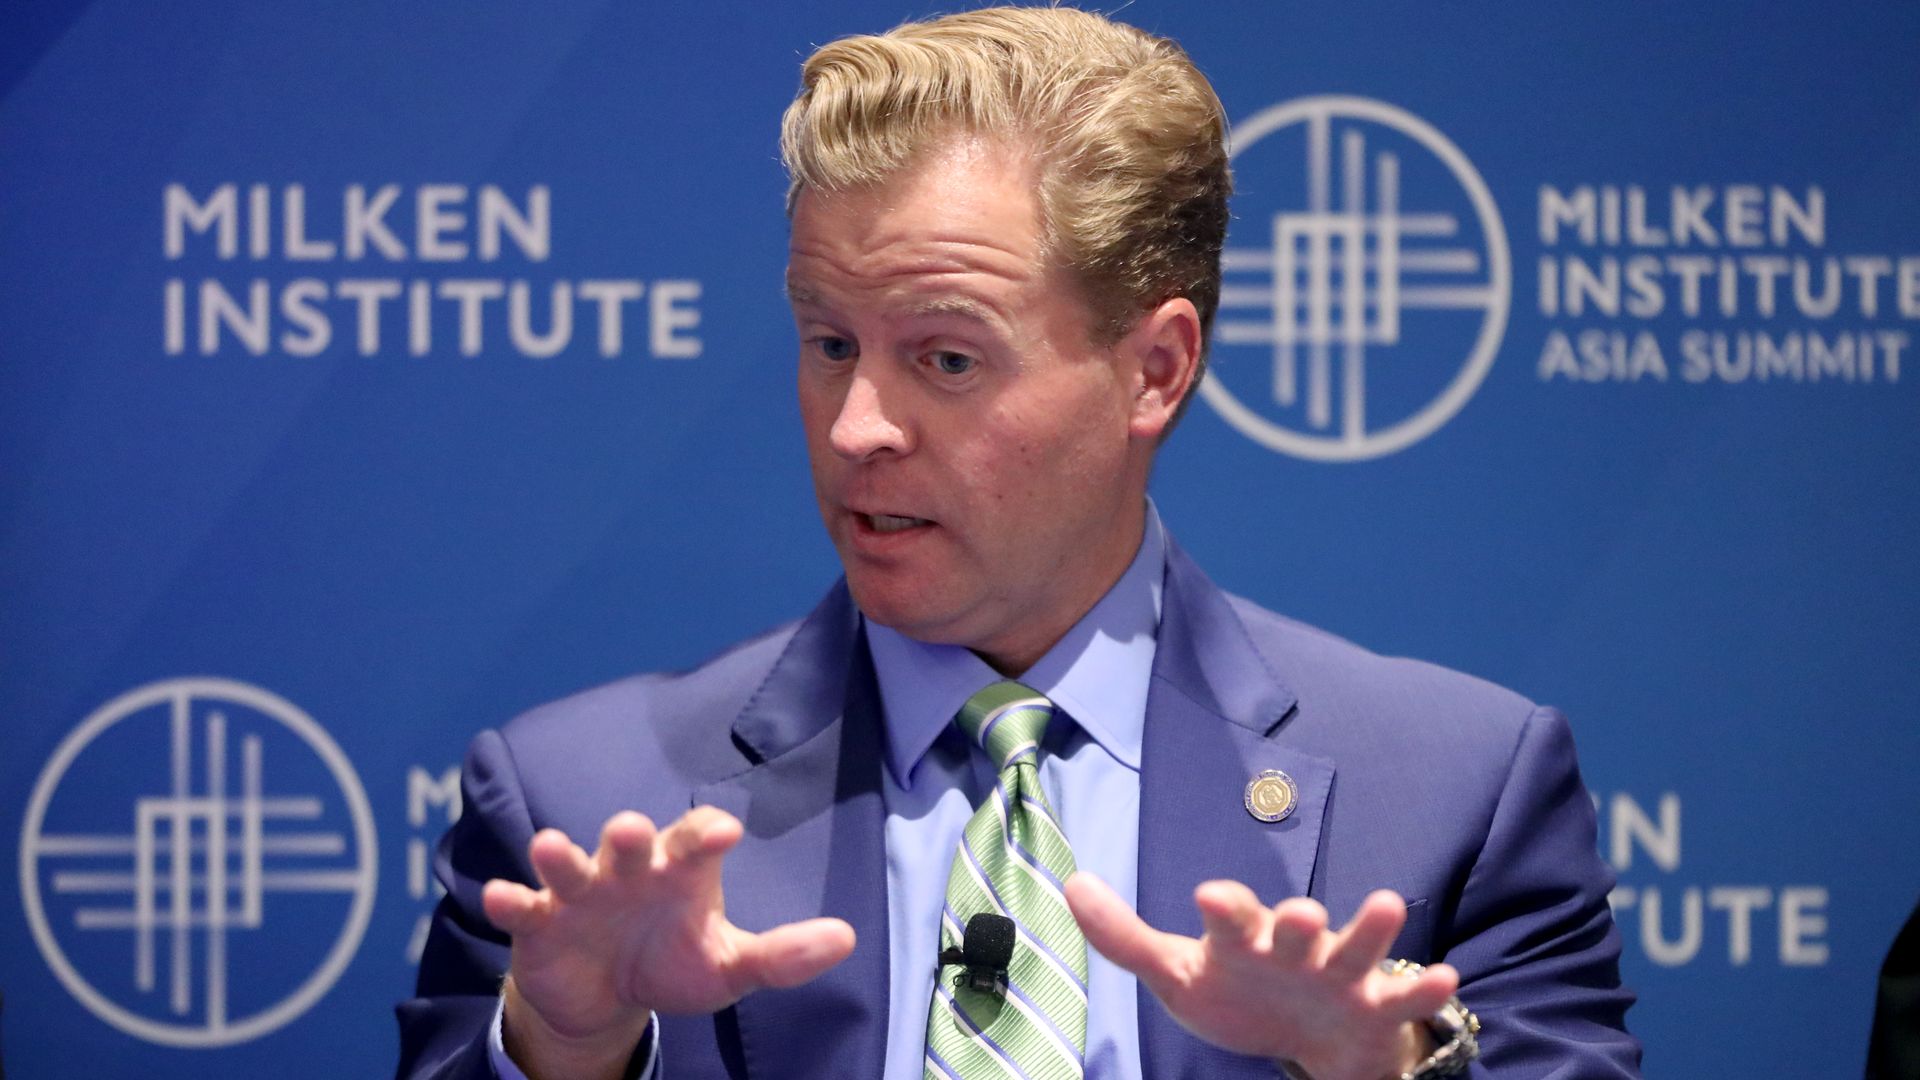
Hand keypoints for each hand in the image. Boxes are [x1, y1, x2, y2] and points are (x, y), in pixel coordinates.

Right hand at [482, 807, 855, 1079]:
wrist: (605, 997)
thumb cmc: (671, 962)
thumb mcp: (728, 967)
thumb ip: (782, 955)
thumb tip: (846, 938)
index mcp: (679, 871)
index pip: (695, 839)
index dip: (705, 832)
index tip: (725, 832)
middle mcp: (629, 869)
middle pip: (628, 840)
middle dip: (626, 834)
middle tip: (628, 829)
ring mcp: (580, 892)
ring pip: (568, 864)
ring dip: (559, 856)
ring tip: (550, 849)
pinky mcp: (538, 922)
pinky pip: (522, 906)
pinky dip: (509, 900)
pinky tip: (501, 898)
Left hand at [1065, 875, 1455, 1079]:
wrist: (1303, 1036)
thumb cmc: (1236, 992)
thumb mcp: (1174, 972)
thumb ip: (1124, 937)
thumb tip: (1072, 884)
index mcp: (1244, 937)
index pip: (1231, 916)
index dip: (1224, 907)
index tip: (1208, 897)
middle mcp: (1294, 947)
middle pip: (1297, 927)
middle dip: (1299, 921)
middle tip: (1301, 914)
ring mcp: (1338, 974)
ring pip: (1357, 948)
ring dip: (1371, 930)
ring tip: (1386, 905)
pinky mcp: (1374, 1006)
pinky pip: (1401, 996)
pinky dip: (1422, 988)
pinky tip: (1446, 976)